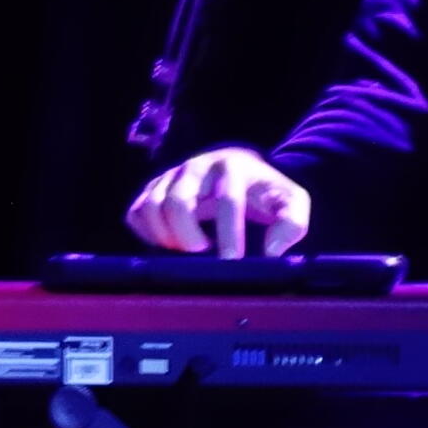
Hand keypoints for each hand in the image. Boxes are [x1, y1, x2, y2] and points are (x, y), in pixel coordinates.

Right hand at [126, 146, 311, 257]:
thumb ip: (292, 223)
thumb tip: (272, 251)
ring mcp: (170, 176)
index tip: (232, 260)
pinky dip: (146, 232)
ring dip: (164, 236)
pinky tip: (168, 243)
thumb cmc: (264, 190)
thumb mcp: (290, 201)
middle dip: (187, 235)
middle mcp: (195, 167)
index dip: (228, 234)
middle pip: (176, 202)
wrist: (240, 167)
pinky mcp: (154, 187)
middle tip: (202, 254)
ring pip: (150, 206)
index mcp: (231, 168)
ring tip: (184, 250)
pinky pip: (136, 211)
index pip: (225, 201)